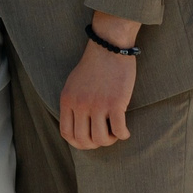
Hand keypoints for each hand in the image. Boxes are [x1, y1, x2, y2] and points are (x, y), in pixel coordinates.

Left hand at [59, 14, 139, 150]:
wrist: (109, 48)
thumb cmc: (94, 65)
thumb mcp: (73, 84)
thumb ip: (72, 103)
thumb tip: (77, 124)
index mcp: (68, 101)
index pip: (67, 133)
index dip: (78, 143)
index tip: (88, 141)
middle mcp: (80, 105)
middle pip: (83, 140)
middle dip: (94, 144)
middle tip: (104, 137)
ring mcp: (98, 105)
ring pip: (100, 139)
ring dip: (109, 141)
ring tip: (115, 133)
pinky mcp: (116, 103)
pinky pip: (119, 130)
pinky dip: (123, 135)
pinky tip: (125, 131)